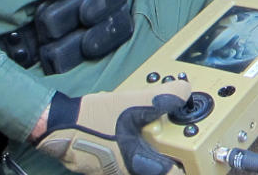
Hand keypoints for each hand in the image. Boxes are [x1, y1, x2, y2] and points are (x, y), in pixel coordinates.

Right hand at [35, 81, 190, 174]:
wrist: (58, 124)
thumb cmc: (91, 120)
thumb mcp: (132, 103)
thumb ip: (161, 98)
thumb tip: (185, 91)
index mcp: (138, 164)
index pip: (174, 174)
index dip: (189, 164)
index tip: (199, 151)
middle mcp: (129, 171)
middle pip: (162, 166)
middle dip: (174, 148)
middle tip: (180, 129)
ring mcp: (118, 169)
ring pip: (147, 159)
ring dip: (157, 144)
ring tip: (161, 123)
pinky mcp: (111, 162)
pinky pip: (134, 154)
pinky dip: (142, 141)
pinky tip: (141, 123)